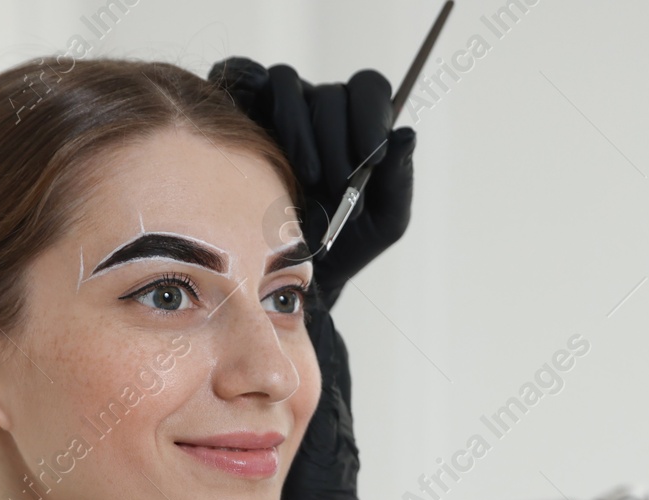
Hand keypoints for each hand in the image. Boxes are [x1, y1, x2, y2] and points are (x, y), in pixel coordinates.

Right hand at [210, 56, 415, 304]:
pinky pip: (248, 76)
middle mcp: (318, 109)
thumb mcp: (384, 220)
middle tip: (340, 185)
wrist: (294, 275)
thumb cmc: (345, 244)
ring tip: (308, 180)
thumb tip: (406, 133)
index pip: (370, 90)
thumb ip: (399, 178)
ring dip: (301, 131)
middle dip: (338, 141)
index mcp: (358, 125)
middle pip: (331, 93)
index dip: (373, 113)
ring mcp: (277, 106)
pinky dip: (253, 91)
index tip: (375, 154)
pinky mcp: (241, 108)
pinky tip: (262, 141)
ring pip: (287, 83)